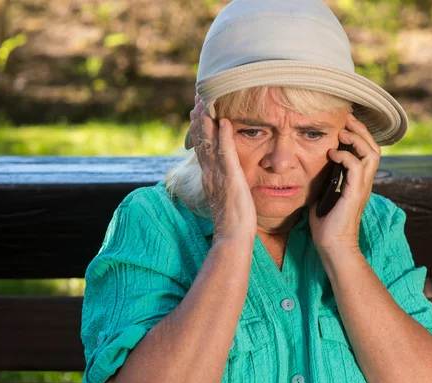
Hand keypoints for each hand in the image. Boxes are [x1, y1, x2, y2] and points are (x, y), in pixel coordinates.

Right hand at [190, 95, 257, 242]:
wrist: (233, 236)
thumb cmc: (234, 220)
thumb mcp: (226, 196)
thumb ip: (223, 183)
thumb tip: (225, 177)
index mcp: (209, 176)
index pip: (202, 147)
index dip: (198, 128)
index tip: (196, 111)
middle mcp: (210, 172)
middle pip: (201, 140)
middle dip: (199, 118)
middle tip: (197, 98)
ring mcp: (218, 174)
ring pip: (209, 142)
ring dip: (206, 121)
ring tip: (204, 101)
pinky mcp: (230, 177)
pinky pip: (226, 153)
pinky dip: (223, 136)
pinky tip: (223, 121)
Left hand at [308, 113, 380, 257]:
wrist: (332, 245)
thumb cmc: (326, 225)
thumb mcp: (323, 197)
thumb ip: (324, 183)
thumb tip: (312, 171)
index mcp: (358, 183)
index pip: (367, 153)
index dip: (359, 137)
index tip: (345, 126)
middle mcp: (364, 183)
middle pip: (374, 149)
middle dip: (362, 131)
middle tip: (348, 120)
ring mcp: (361, 188)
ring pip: (371, 154)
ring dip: (357, 139)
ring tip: (343, 133)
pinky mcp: (354, 193)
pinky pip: (356, 167)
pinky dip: (346, 156)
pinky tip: (332, 154)